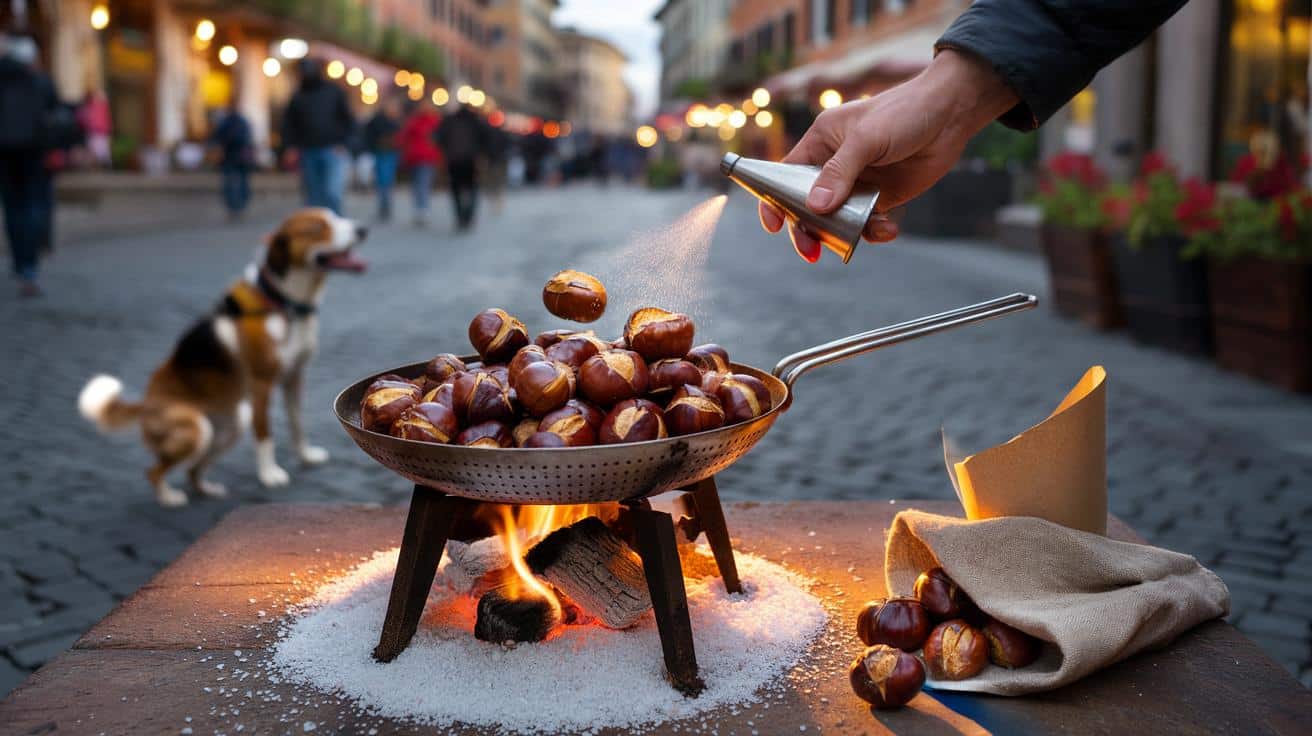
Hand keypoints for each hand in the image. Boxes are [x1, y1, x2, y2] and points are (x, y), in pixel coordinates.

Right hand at [760, 49, 1018, 261]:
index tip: (775, 224)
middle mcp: (833, 165)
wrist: (951, 114)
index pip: (784, 176)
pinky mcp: (879, 197)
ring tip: (857, 240)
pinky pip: (866, 223)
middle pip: (806, 206)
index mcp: (820, 143)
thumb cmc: (904, 112)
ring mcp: (856, 184)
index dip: (774, 200)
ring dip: (843, 235)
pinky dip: (874, 231)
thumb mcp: (867, 139)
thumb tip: (814, 208)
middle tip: (811, 251)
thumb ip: (839, 173)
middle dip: (807, 230)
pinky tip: (888, 229)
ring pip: (835, 220)